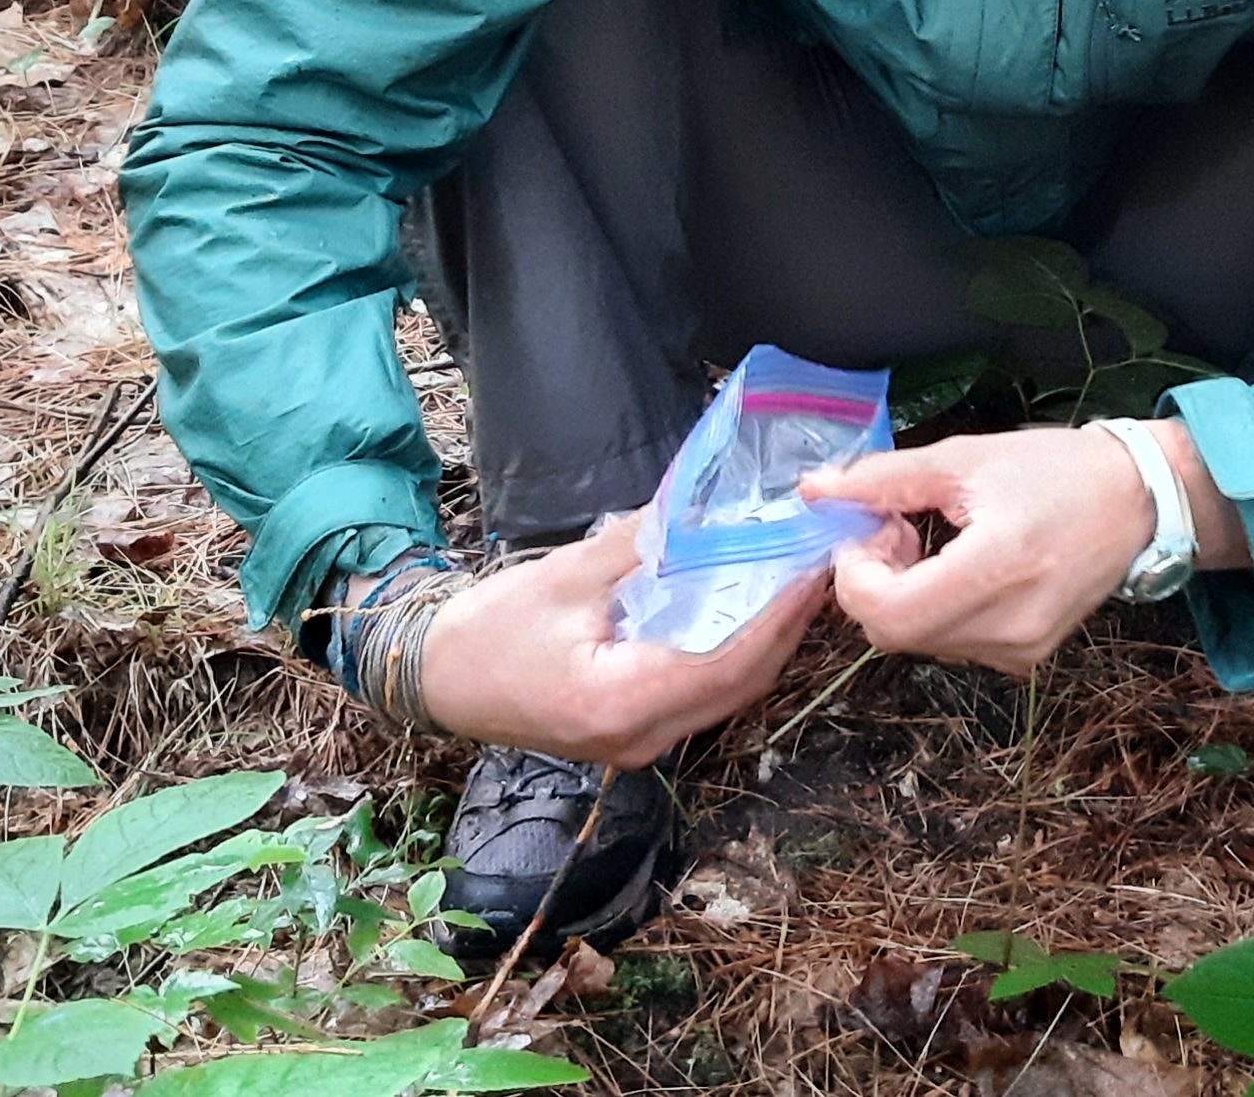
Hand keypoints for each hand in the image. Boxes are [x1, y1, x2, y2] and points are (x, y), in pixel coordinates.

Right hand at [358, 516, 822, 764]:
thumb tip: (704, 508)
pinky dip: (732, 655)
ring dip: (765, 642)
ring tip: (792, 582)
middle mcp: (641, 737)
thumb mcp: (565, 577)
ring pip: (728, 695)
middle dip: (786, 626)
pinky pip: (703, 696)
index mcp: (622, 701)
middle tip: (816, 565)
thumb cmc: (488, 631)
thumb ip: (641, 545)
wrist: (436, 679)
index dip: (780, 615)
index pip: (729, 661)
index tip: (811, 568)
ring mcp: (640, 744)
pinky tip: (746, 611)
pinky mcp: (636, 734)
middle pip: (741, 684)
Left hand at [802, 419, 1242, 674]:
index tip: (869, 530)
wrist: (1138, 501)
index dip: (855, 576)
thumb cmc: (1056, 469)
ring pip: (918, 643)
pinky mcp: (1026, 660)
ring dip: (903, 598)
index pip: (889, 613)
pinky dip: (935, 612)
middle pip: (894, 634)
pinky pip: (951, 646)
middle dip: (874, 583)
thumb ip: (884, 479)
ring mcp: (1020, 651)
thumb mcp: (965, 458)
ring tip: (932, 546)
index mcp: (998, 566)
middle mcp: (1010, 625)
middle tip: (897, 530)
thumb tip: (815, 492)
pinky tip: (959, 571)